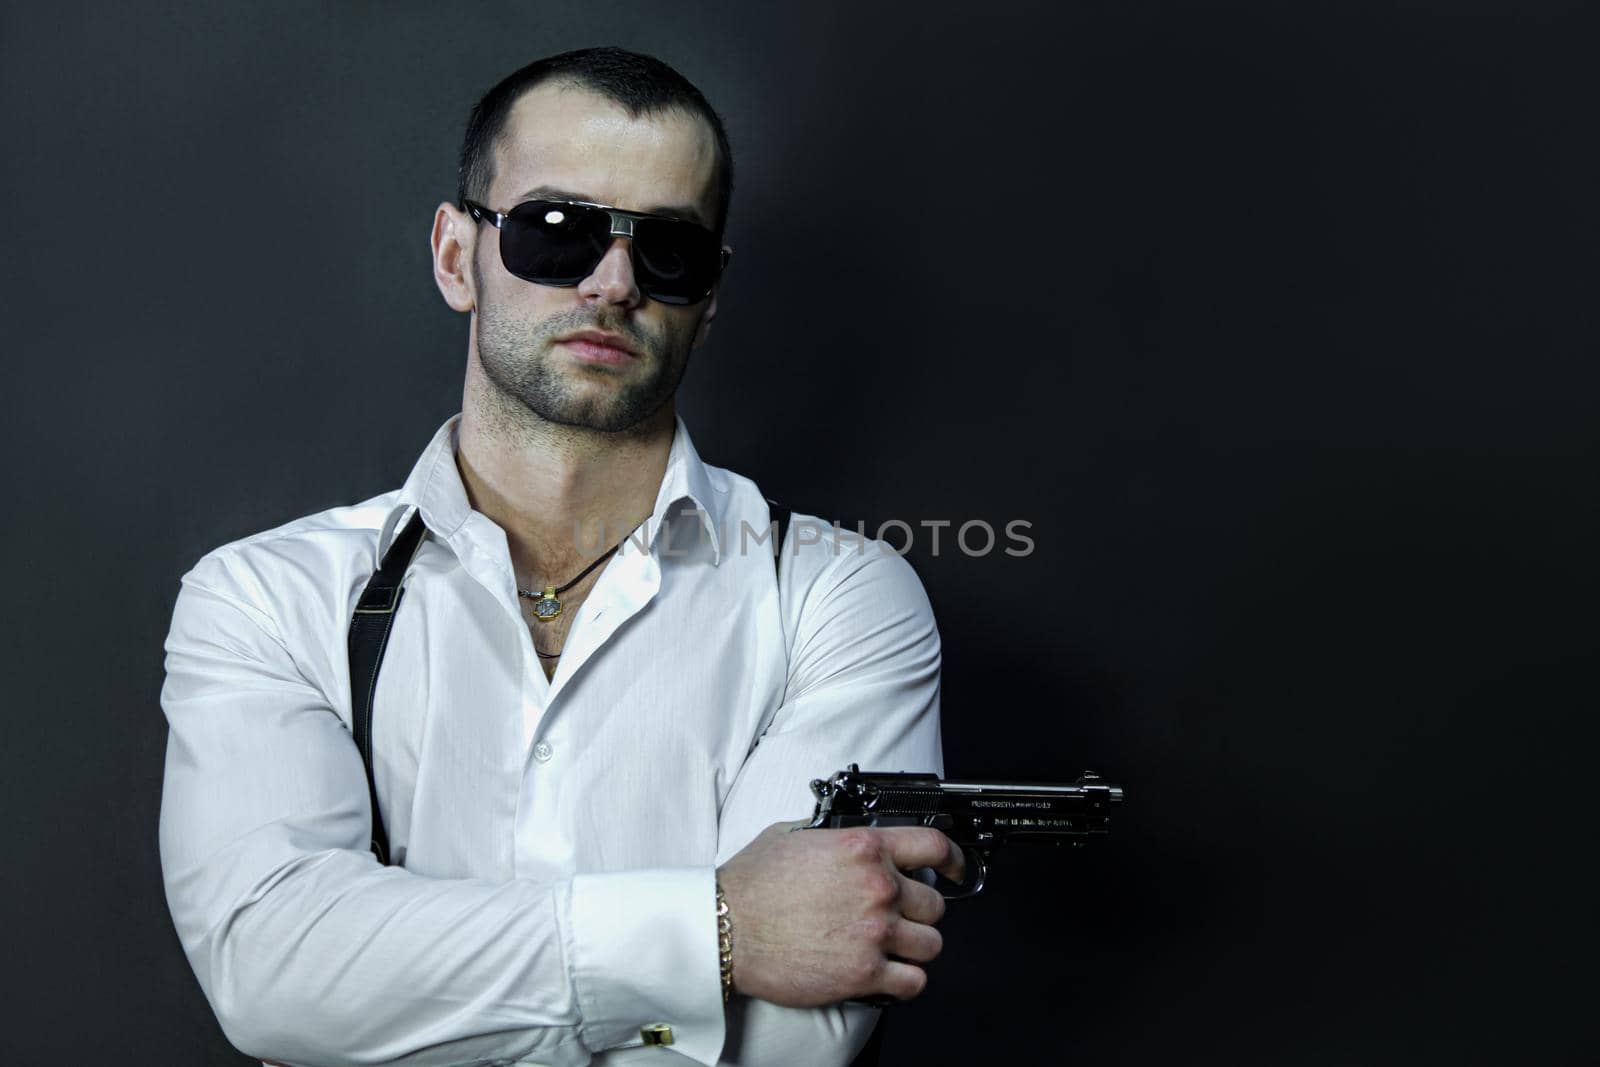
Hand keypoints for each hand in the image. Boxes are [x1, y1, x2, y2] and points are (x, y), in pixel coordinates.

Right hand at [715, 821, 965, 1006]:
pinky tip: (888, 974)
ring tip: (893, 947)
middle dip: (919, 911)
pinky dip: (905, 981)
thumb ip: (831, 835)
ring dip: (915, 947)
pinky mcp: (864, 972)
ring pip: (930, 944)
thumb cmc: (749, 884)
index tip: (956, 869)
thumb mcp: (792, 835)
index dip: (954, 858)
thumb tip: (843, 838)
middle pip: (935, 903)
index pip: (933, 846)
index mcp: (863, 848)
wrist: (726, 928)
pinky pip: (913, 981)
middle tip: (898, 916)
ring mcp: (874, 931)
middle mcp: (877, 887)